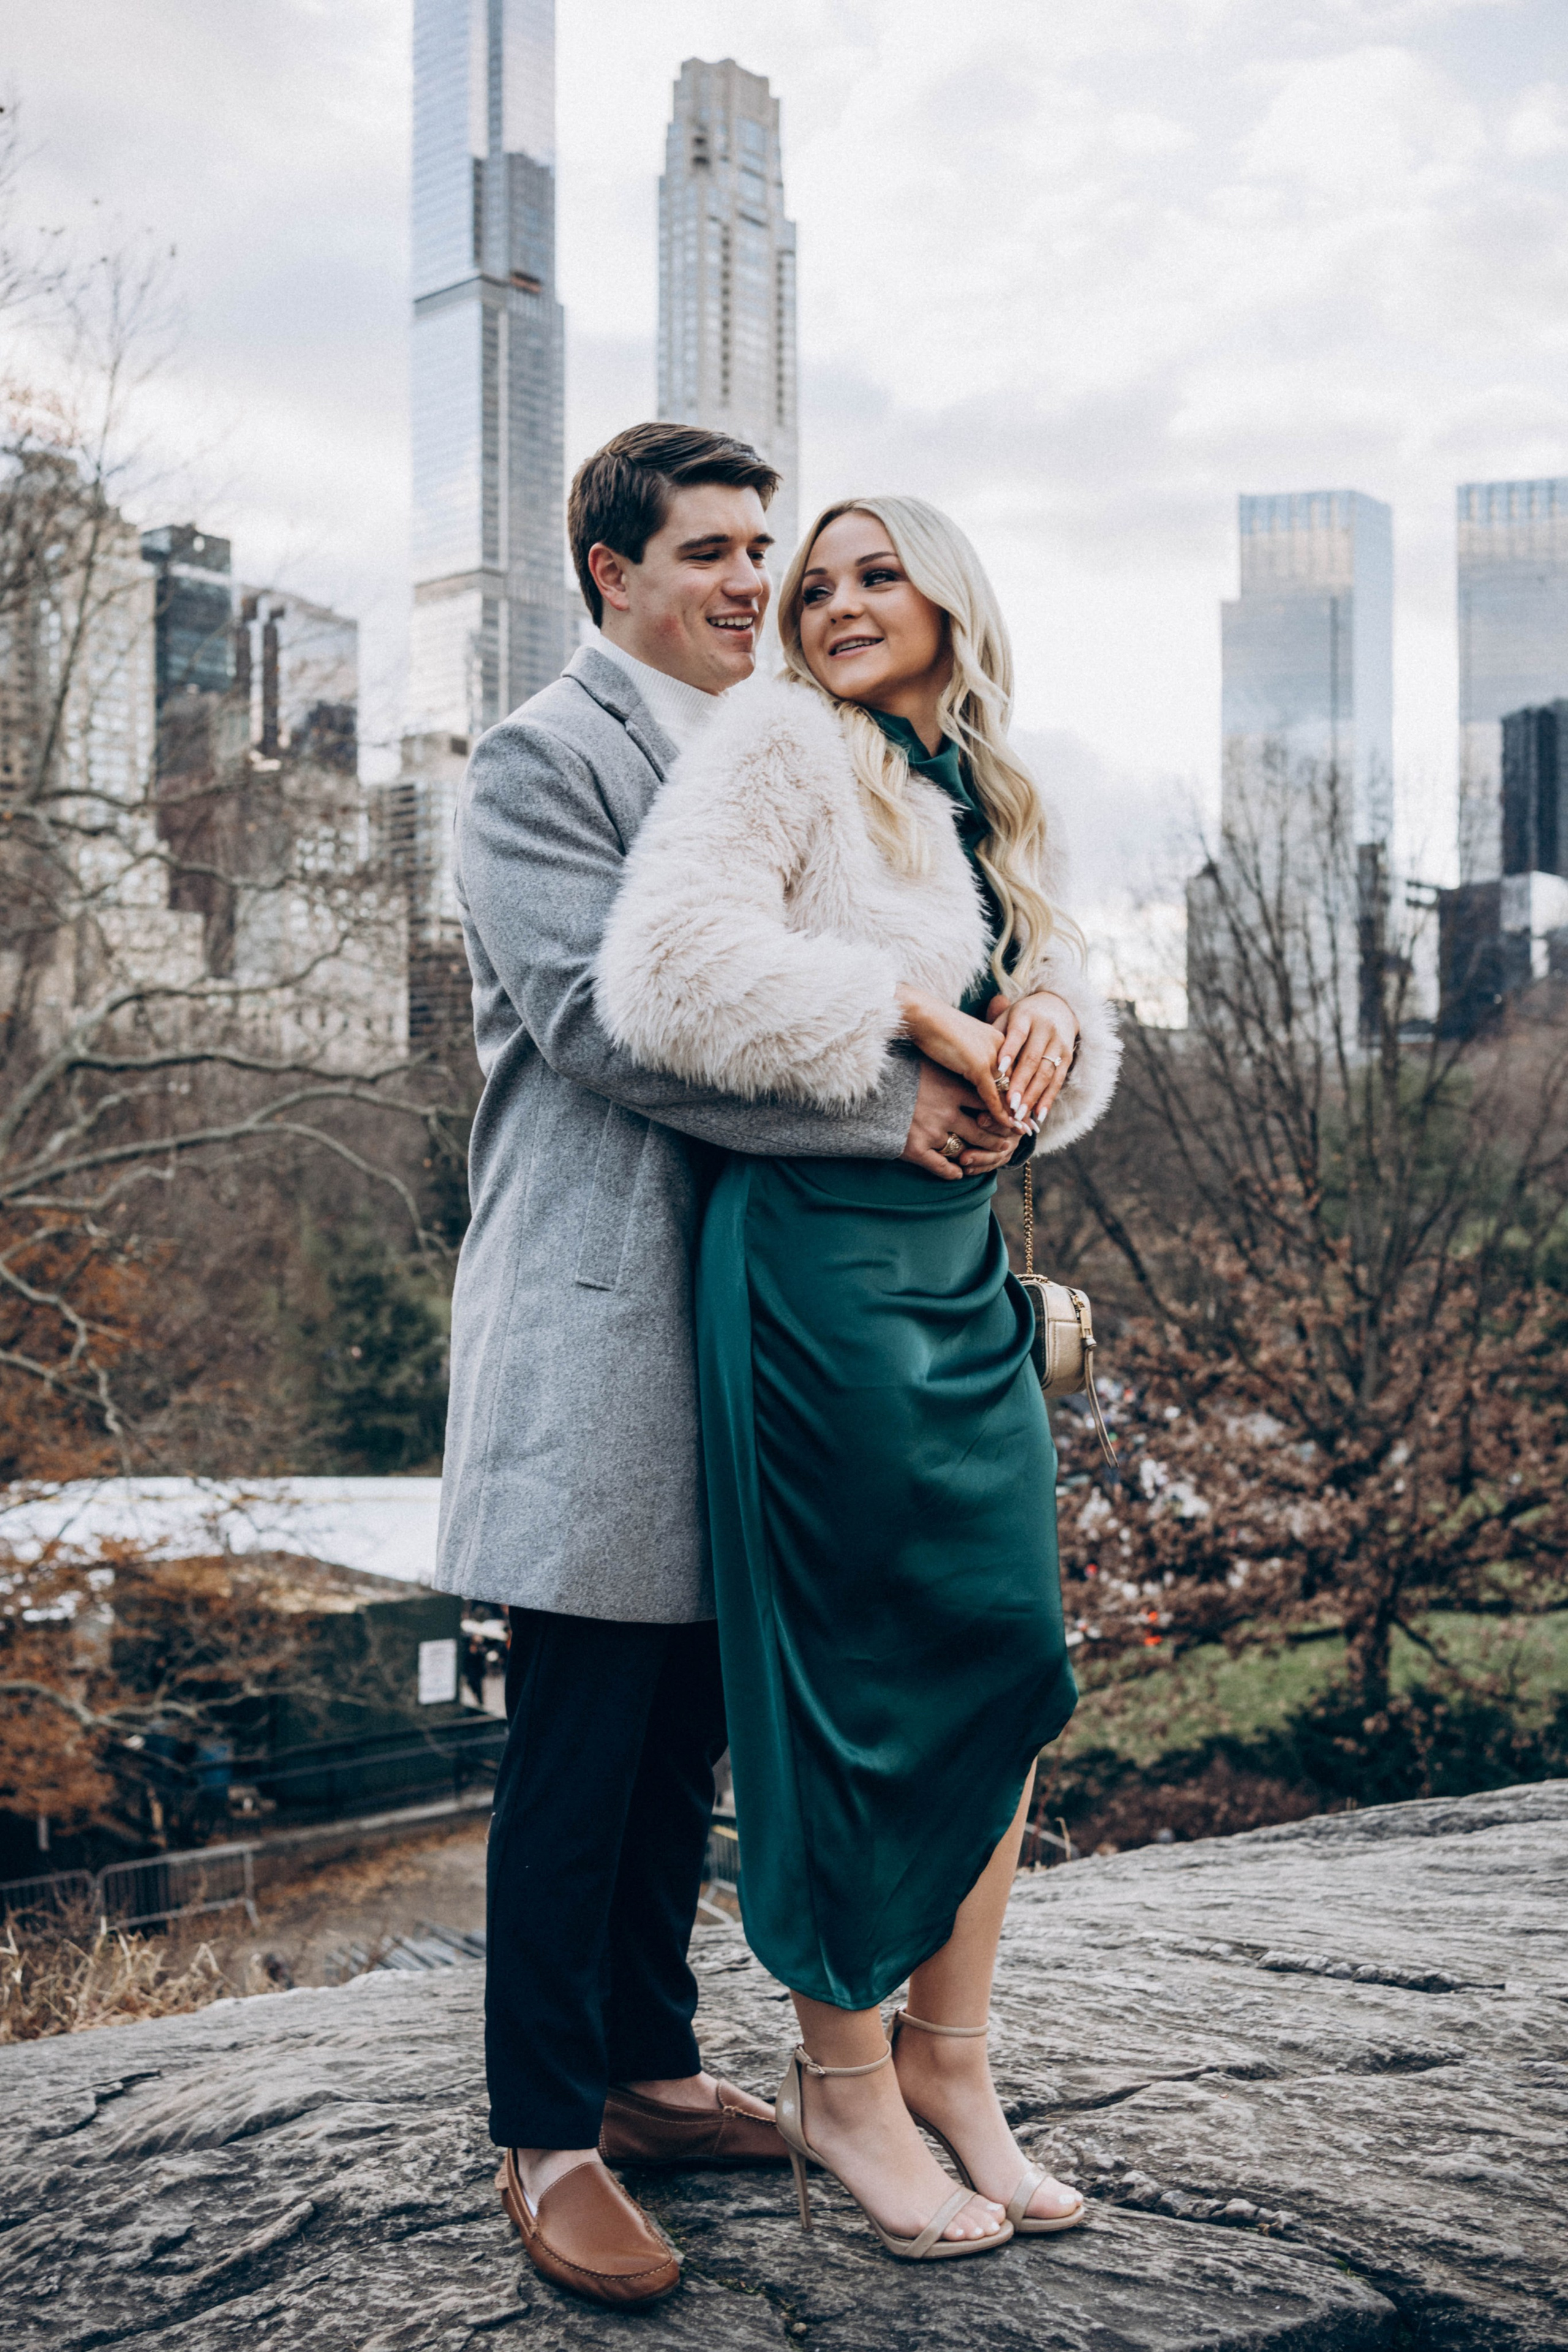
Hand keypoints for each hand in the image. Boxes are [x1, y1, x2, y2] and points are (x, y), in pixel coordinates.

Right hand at [896, 986, 1022, 1130]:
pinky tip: (1005, 1125)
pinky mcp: (979, 1065)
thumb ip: (978, 1059)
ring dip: (1016, 1113)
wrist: (924, 1016)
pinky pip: (992, 1094)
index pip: (1019, 1071)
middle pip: (1019, 1082)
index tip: (1029, 1111)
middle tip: (1033, 1126)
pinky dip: (999, 1112)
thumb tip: (978, 1075)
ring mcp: (992, 1056)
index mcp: (1002, 1040)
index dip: (1024, 1092)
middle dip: (1025, 1106)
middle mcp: (1003, 1047)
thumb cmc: (939, 1030)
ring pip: (1009, 1090)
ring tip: (1022, 1131)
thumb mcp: (967, 1045)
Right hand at [902, 1059, 1021, 1182]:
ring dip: (979, 1156)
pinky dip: (952, 1172)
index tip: (1017, 1119)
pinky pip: (941, 1166)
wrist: (865, 1090)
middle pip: (982, 1129)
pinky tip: (959, 1173)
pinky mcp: (915, 1149)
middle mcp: (946, 1111)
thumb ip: (948, 1067)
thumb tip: (968, 1061)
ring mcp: (931, 1132)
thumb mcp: (926, 1063)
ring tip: (986, 1158)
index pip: (987, 1102)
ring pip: (965, 1149)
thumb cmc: (896, 1071)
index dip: (1004, 1113)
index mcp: (951, 1088)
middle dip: (997, 1138)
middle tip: (1008, 1144)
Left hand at [987, 990, 1078, 1127]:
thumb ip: (995, 1035)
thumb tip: (976, 1056)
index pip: (1017, 1034)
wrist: (1057, 1007)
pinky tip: (1038, 1115)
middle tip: (1008, 1104)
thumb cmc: (1021, 1018)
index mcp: (1026, 1016)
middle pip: (1033, 1059)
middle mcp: (1046, 1029)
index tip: (999, 1070)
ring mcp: (1059, 1044)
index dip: (1010, 1052)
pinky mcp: (1068, 1057)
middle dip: (1021, 1083)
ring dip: (1033, 1096)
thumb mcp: (1007, 1018)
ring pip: (1046, 1073)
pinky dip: (1048, 1099)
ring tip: (1020, 1114)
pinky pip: (1058, 1081)